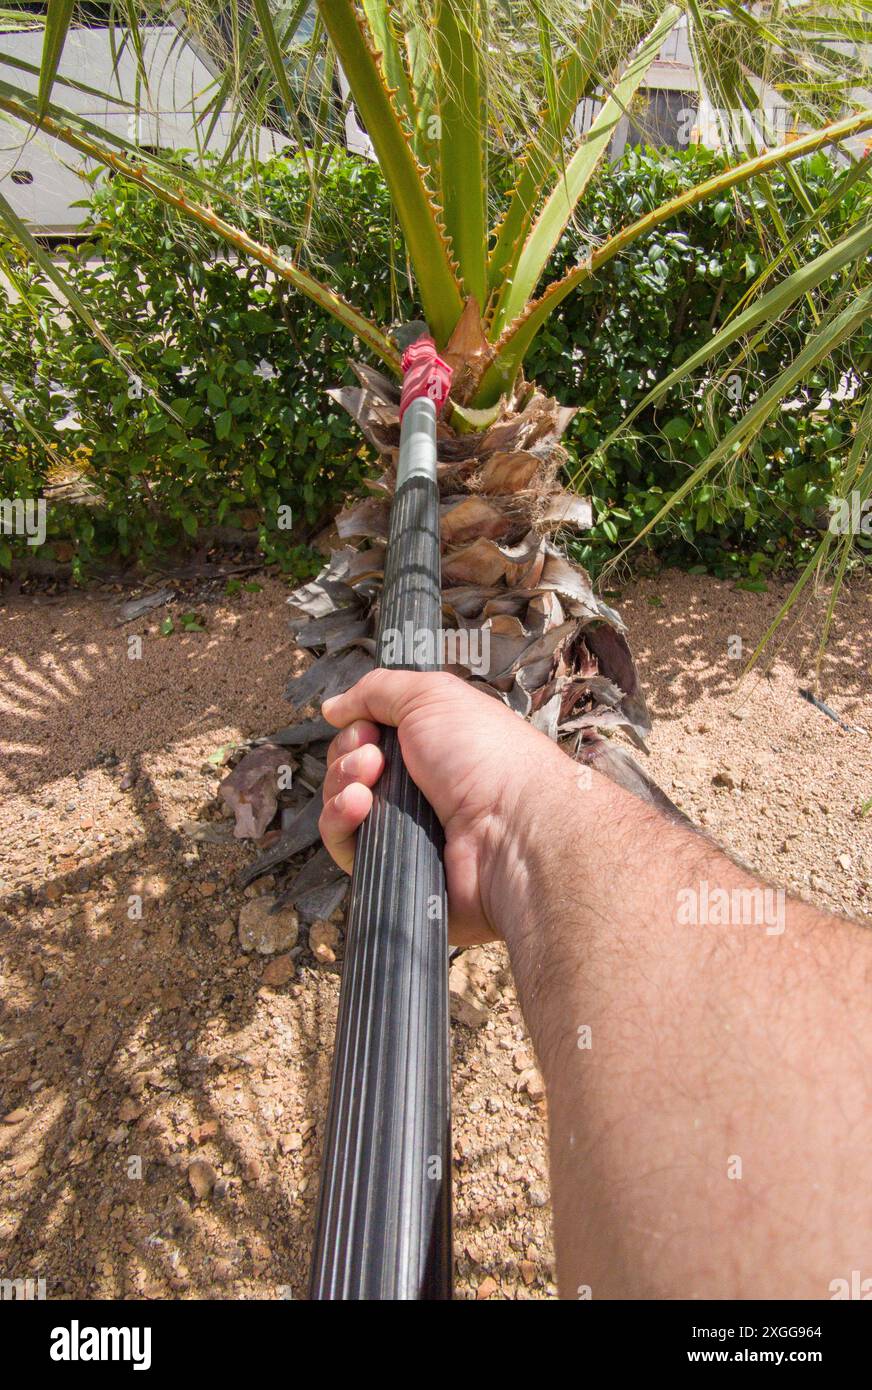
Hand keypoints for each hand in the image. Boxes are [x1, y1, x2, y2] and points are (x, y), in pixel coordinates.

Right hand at [319, 669, 570, 944]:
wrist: (511, 829)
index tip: (368, 728)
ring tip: (367, 783)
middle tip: (373, 757)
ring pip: (340, 806)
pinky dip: (340, 822)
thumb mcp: (432, 696)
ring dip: (341, 785)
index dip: (357, 728)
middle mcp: (415, 788)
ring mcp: (402, 830)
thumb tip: (333, 707)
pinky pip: (344, 847)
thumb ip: (378, 690)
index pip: (368, 736)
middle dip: (348, 756)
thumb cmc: (483, 755)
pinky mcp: (391, 869)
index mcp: (428, 747)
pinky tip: (357, 807)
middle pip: (348, 769)